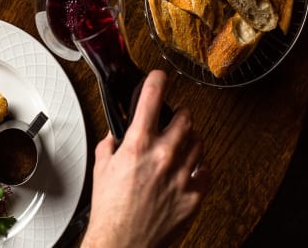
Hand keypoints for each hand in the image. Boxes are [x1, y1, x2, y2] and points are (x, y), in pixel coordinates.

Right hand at [81, 70, 209, 247]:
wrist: (123, 242)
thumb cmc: (111, 210)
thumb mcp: (101, 169)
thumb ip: (109, 146)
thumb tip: (115, 136)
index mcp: (137, 147)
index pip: (151, 100)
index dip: (157, 81)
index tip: (160, 76)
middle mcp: (163, 157)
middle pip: (185, 119)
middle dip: (180, 115)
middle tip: (175, 117)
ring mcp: (181, 176)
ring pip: (198, 142)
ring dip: (190, 138)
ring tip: (182, 143)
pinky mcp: (193, 195)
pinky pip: (206, 170)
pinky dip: (199, 165)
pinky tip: (190, 167)